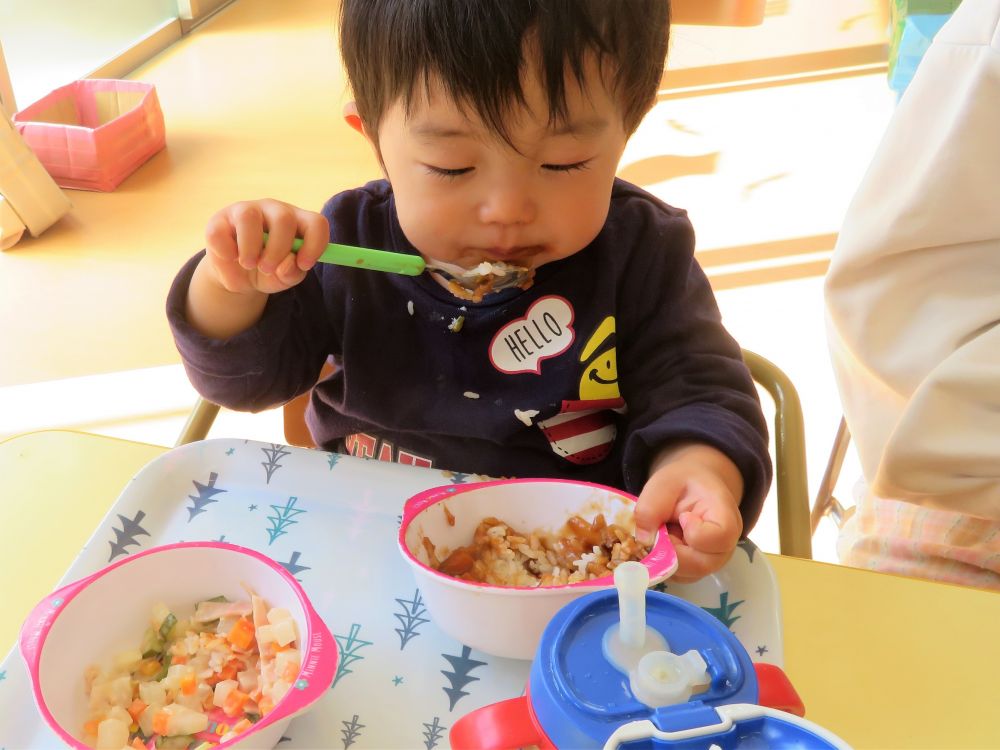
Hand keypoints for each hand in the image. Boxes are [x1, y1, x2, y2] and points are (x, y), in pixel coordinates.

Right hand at [202, 199, 328, 294]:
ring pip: (249, 217)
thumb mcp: (284, 278)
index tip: (304, 265)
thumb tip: (287, 264)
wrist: (237, 276)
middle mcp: (274, 210)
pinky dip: (226, 250)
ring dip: (250, 248)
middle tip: (268, 268)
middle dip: (278, 250)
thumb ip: (292, 273)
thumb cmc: (268, 272)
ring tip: (248, 264)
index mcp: (298, 222)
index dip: (314, 244)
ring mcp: (246, 210)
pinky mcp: (219, 220)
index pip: (316, 223)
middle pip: (284, 219)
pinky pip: (220, 231)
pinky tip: (230, 257)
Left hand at [634, 443, 743, 581]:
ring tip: (664, 532)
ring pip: (686, 574)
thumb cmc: (683, 483)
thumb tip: (644, 541)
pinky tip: (662, 543)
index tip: (682, 516)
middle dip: (671, 550)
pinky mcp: (696, 570)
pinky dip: (662, 563)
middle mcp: (725, 546)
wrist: (693, 487)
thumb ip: (652, 506)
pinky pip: (678, 576)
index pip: (719, 537)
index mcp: (726, 517)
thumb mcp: (664, 483)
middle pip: (701, 563)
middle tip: (662, 529)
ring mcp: (712, 561)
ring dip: (664, 557)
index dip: (695, 532)